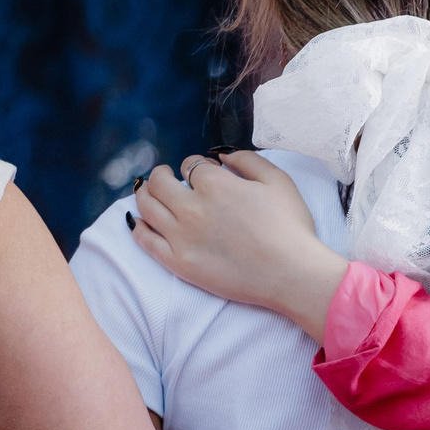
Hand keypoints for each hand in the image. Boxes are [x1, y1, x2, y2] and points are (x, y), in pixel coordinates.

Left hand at [133, 153, 347, 341]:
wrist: (292, 273)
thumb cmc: (290, 227)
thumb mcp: (279, 181)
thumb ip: (248, 160)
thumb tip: (221, 156)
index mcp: (215, 184)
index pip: (191, 166)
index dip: (196, 165)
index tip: (202, 172)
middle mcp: (191, 207)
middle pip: (159, 183)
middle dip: (161, 175)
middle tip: (164, 176)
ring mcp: (181, 236)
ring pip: (147, 207)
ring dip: (144, 195)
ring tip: (147, 193)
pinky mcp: (178, 262)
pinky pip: (146, 240)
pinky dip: (138, 227)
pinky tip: (137, 222)